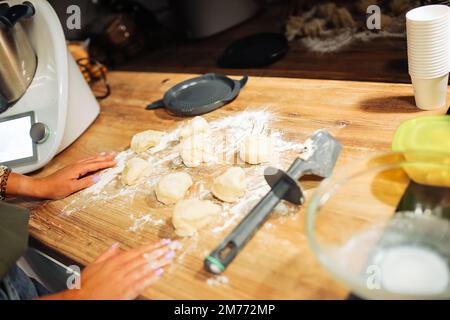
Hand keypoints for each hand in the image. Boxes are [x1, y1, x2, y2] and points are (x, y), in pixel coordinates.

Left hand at [34, 153, 116, 198]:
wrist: (42, 186)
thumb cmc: (56, 188)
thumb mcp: (72, 187)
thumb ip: (85, 182)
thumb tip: (98, 178)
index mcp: (78, 169)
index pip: (95, 165)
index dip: (106, 164)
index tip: (115, 163)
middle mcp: (77, 165)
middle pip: (94, 160)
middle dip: (105, 158)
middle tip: (115, 155)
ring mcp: (74, 165)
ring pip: (90, 159)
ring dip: (99, 157)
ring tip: (107, 155)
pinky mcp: (71, 167)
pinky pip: (85, 160)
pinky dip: (92, 159)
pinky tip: (93, 159)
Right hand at [43, 240, 175, 299]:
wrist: (79, 302)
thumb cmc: (85, 286)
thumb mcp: (93, 266)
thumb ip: (106, 255)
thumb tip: (116, 245)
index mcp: (113, 262)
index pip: (137, 251)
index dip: (152, 246)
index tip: (163, 241)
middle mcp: (119, 269)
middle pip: (144, 257)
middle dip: (160, 251)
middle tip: (173, 245)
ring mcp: (122, 280)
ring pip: (144, 268)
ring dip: (159, 261)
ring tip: (171, 256)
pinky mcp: (124, 292)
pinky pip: (140, 283)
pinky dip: (150, 278)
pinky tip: (160, 272)